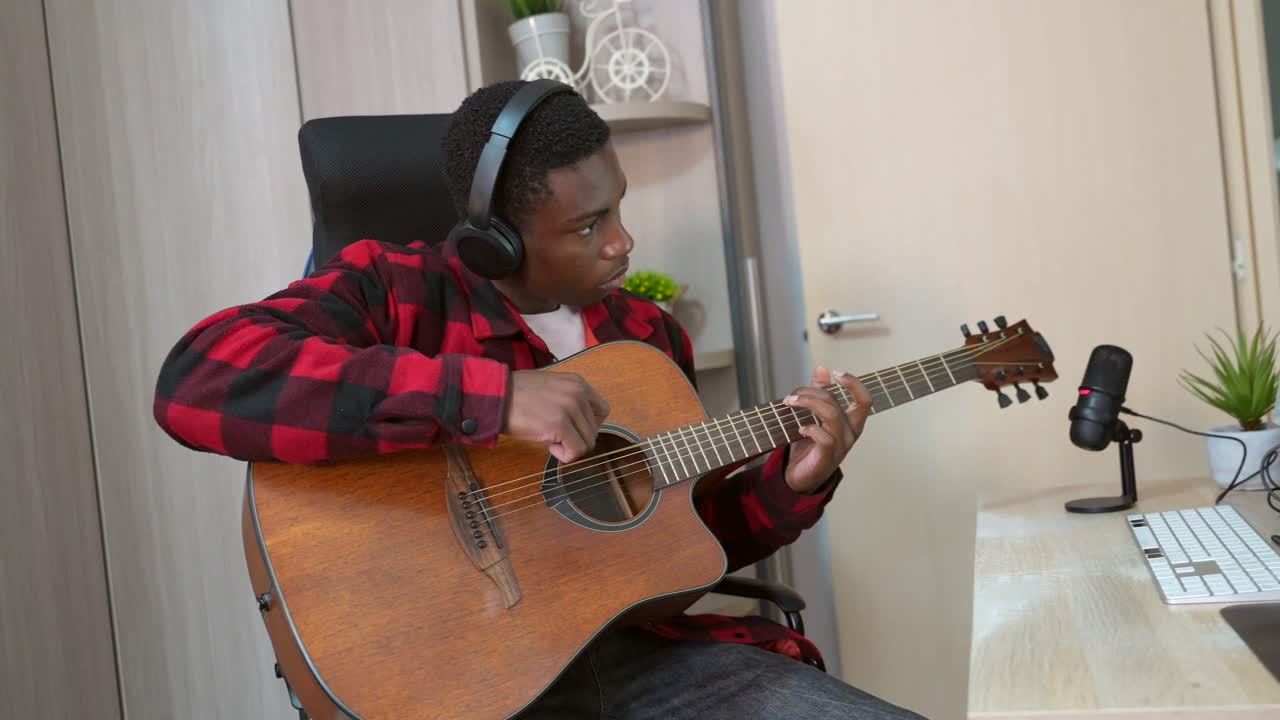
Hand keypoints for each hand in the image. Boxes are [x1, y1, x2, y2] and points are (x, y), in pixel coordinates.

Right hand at [504, 370, 610, 462]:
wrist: (495, 395)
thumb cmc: (516, 393)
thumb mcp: (551, 387)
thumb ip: (569, 400)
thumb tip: (580, 424)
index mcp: (577, 383)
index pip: (602, 410)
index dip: (588, 425)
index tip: (571, 428)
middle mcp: (577, 393)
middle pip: (594, 430)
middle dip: (576, 438)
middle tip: (555, 434)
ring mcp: (569, 408)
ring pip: (587, 443)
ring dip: (569, 447)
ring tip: (549, 438)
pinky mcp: (559, 424)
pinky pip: (575, 451)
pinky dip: (564, 455)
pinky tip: (548, 445)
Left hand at [782, 366, 872, 493]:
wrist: (801, 477)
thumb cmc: (809, 445)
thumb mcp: (815, 416)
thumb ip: (820, 393)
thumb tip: (822, 368)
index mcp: (851, 422)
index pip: (865, 400)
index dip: (854, 383)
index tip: (837, 372)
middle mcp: (850, 433)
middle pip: (835, 403)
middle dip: (810, 392)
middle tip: (792, 396)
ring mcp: (841, 446)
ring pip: (831, 415)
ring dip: (808, 403)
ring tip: (790, 402)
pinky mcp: (827, 457)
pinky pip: (824, 437)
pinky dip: (810, 428)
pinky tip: (799, 429)